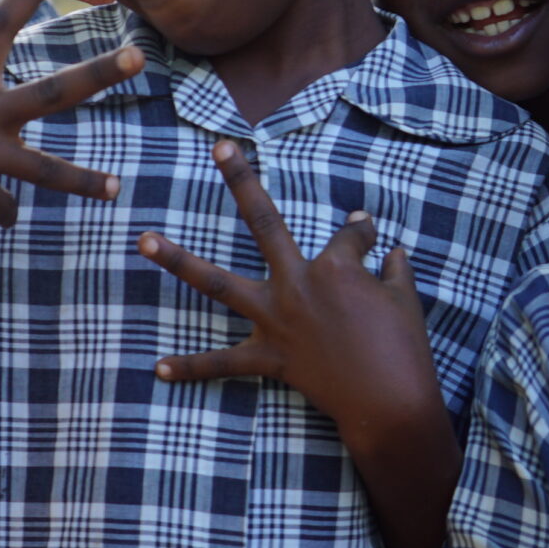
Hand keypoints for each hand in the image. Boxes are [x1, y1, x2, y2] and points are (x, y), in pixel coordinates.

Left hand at [137, 140, 438, 436]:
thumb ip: (394, 268)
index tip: (368, 236)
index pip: (349, 236)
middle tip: (219, 146)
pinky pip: (223, 363)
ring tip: (143, 239)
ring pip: (218, 285)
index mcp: (336, 265)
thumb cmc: (404, 347)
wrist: (390, 401)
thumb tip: (391, 249)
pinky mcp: (270, 358)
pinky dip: (191, 366)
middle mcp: (298, 283)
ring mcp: (277, 320)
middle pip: (264, 222)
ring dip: (178, 260)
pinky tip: (159, 367)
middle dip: (240, 180)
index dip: (362, 234)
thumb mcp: (405, 297)